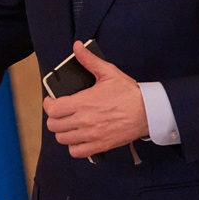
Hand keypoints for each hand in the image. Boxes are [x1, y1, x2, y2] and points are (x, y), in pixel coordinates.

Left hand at [43, 40, 148, 158]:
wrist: (149, 111)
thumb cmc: (129, 92)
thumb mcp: (109, 72)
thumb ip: (89, 60)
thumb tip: (77, 47)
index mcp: (83, 102)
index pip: (52, 109)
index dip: (49, 104)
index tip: (53, 101)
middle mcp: (84, 121)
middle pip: (54, 125)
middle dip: (55, 118)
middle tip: (62, 113)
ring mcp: (92, 135)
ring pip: (63, 139)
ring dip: (63, 132)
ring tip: (70, 125)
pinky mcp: (100, 146)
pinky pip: (77, 152)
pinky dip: (75, 146)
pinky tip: (79, 137)